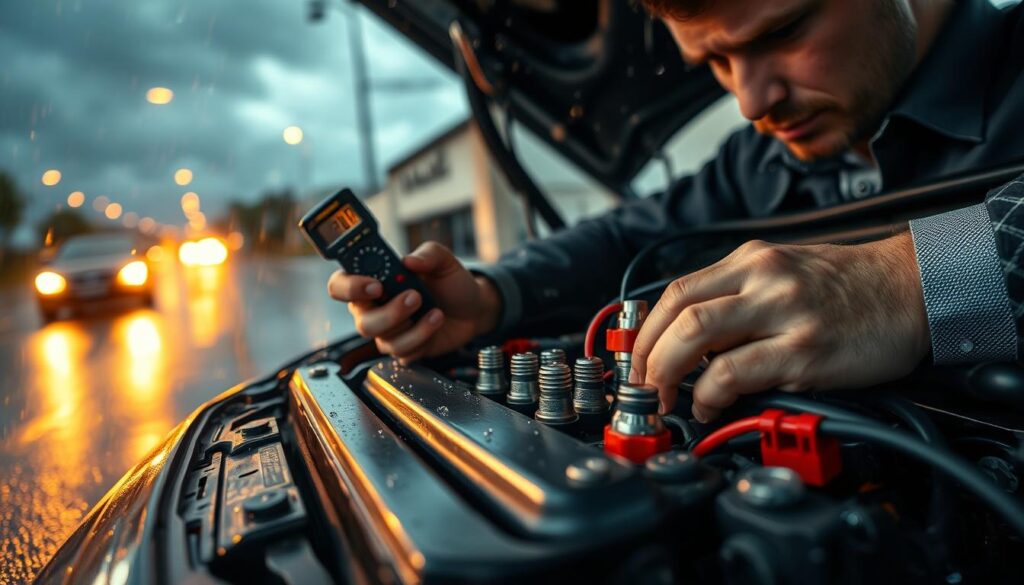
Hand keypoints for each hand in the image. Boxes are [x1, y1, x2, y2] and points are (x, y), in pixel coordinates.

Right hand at [328, 241, 501, 362]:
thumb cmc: (450, 282)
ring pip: (384, 340)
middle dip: (389, 312)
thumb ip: (427, 254)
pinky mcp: (405, 349)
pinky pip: (404, 353)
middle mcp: (374, 308)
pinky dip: (423, 337)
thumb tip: (408, 261)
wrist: (473, 309)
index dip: (350, 288)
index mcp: (372, 281)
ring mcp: (389, 332)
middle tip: (414, 297)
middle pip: (362, 321)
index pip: (340, 286)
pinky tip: (436, 322)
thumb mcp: (443, 261)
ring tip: (435, 311)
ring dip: (412, 327)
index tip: (375, 285)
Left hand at [629, 233, 929, 421]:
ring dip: (667, 374)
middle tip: (641, 386)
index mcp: (751, 261)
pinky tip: (710, 406)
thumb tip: (689, 342)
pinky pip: (735, 374)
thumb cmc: (850, 287)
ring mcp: (783, 313)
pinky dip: (709, 394)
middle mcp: (762, 280)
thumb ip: (737, 298)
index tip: (635, 360)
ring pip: (696, 337)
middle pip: (677, 314)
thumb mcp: (784, 271)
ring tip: (666, 399)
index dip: (644, 332)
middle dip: (646, 357)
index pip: (675, 292)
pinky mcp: (805, 350)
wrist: (913, 288)